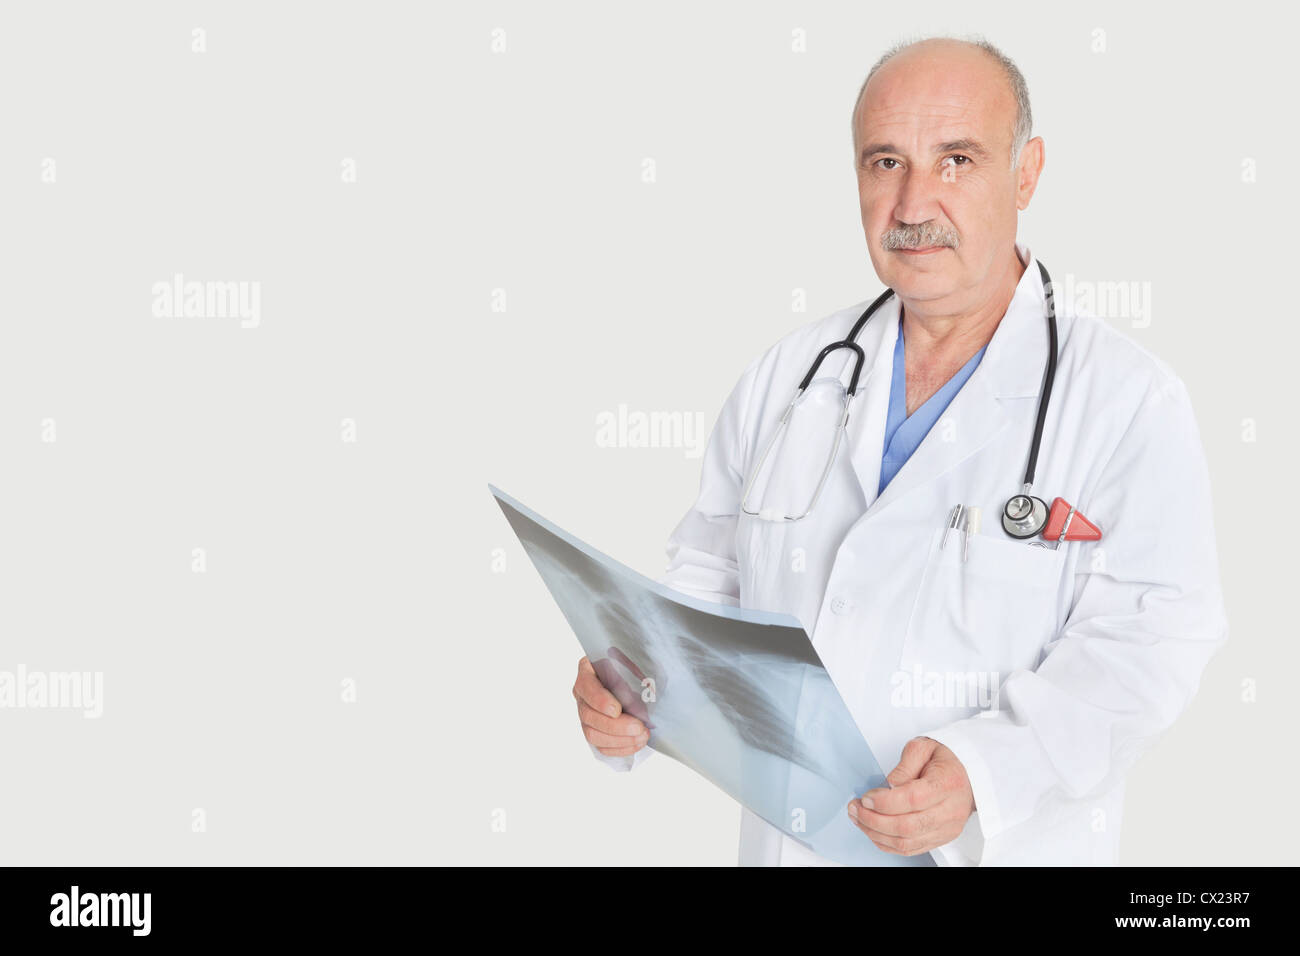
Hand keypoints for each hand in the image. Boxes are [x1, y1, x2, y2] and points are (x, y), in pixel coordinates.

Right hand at [573, 656, 648, 757]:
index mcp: (587, 671)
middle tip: (639, 727)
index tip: (616, 710)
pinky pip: (602, 746)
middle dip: (615, 726)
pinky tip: (636, 743)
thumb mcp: (632, 662)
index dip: (600, 701)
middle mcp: (582, 695)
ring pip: (593, 734)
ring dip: (620, 739)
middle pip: (589, 716)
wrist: (634, 679)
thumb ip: (634, 670)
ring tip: (642, 736)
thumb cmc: (631, 668)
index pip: (587, 687)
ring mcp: (586, 715)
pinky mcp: (595, 731)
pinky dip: (620, 748)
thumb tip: (647, 687)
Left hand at [846, 736, 974, 855]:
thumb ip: (905, 765)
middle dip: (873, 820)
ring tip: (858, 818)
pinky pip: (909, 850)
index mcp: (948, 784)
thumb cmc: (944, 760)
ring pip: (906, 843)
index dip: (885, 802)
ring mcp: (946, 829)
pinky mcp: (940, 839)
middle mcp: (950, 811)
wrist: (970, 776)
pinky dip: (886, 843)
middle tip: (854, 808)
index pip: (913, 799)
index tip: (865, 797)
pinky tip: (871, 830)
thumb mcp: (924, 747)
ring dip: (875, 833)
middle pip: (907, 826)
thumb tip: (888, 787)